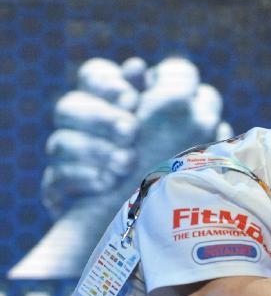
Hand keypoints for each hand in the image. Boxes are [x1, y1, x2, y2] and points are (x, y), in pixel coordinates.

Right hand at [41, 56, 231, 216]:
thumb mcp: (189, 127)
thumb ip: (172, 93)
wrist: (173, 225)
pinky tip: (106, 185)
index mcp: (116, 105)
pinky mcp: (62, 192)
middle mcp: (86, 130)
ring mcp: (70, 161)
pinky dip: (83, 178)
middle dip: (101, 118)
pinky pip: (56, 179)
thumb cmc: (188, 166)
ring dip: (95, 151)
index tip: (132, 99)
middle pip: (69, 106)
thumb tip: (138, 70)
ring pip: (60, 142)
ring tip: (125, 165)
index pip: (95, 77)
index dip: (109, 84)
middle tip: (130, 133)